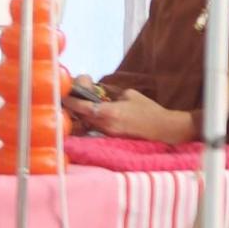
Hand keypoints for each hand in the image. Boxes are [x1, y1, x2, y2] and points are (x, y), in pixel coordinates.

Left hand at [66, 87, 193, 143]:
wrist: (165, 129)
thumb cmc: (149, 110)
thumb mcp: (129, 95)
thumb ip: (111, 93)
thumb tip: (98, 90)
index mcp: (109, 112)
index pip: (81, 107)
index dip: (70, 101)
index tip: (63, 94)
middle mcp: (105, 124)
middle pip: (80, 116)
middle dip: (74, 106)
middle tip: (72, 96)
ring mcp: (108, 133)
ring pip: (87, 122)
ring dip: (82, 114)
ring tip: (82, 103)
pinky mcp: (112, 137)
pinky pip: (96, 127)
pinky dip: (91, 120)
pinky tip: (93, 113)